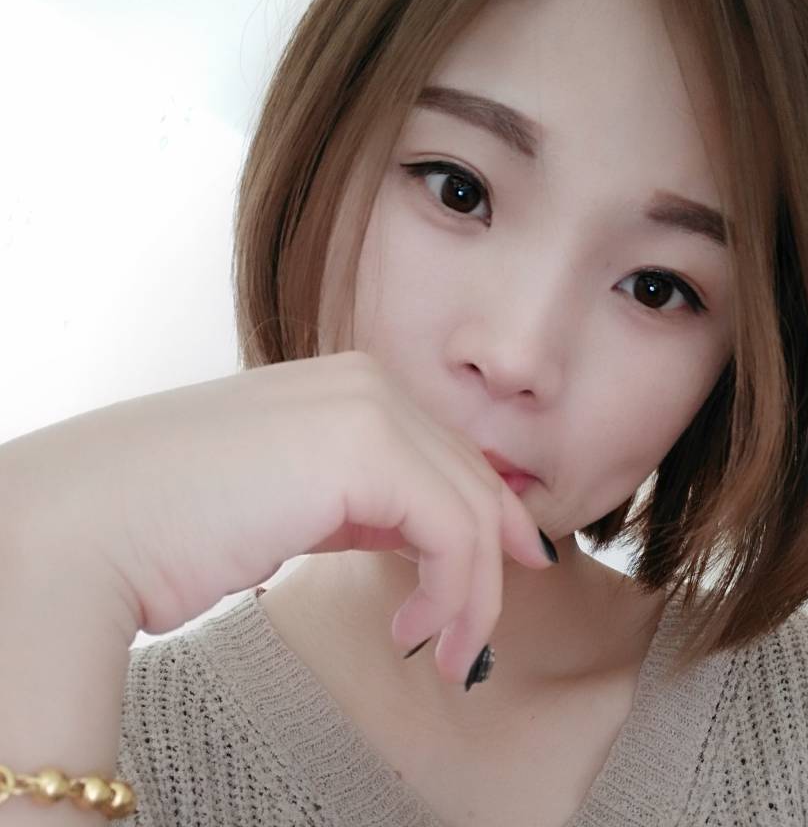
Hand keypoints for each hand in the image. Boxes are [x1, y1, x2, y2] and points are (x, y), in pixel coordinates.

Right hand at [3, 351, 553, 685]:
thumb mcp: (295, 502)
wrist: (90, 524)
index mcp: (346, 389)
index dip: (484, 521)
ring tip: (442, 649)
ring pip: (472, 508)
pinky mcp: (367, 447)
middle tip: (465, 636)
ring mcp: (369, 407)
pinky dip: (458, 591)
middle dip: (486, 562)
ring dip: (472, 592)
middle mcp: (365, 384)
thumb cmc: (174, 522)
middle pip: (470, 478)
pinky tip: (418, 631)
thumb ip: (360, 503)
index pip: (447, 456)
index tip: (490, 581)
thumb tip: (418, 538)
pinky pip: (453, 529)